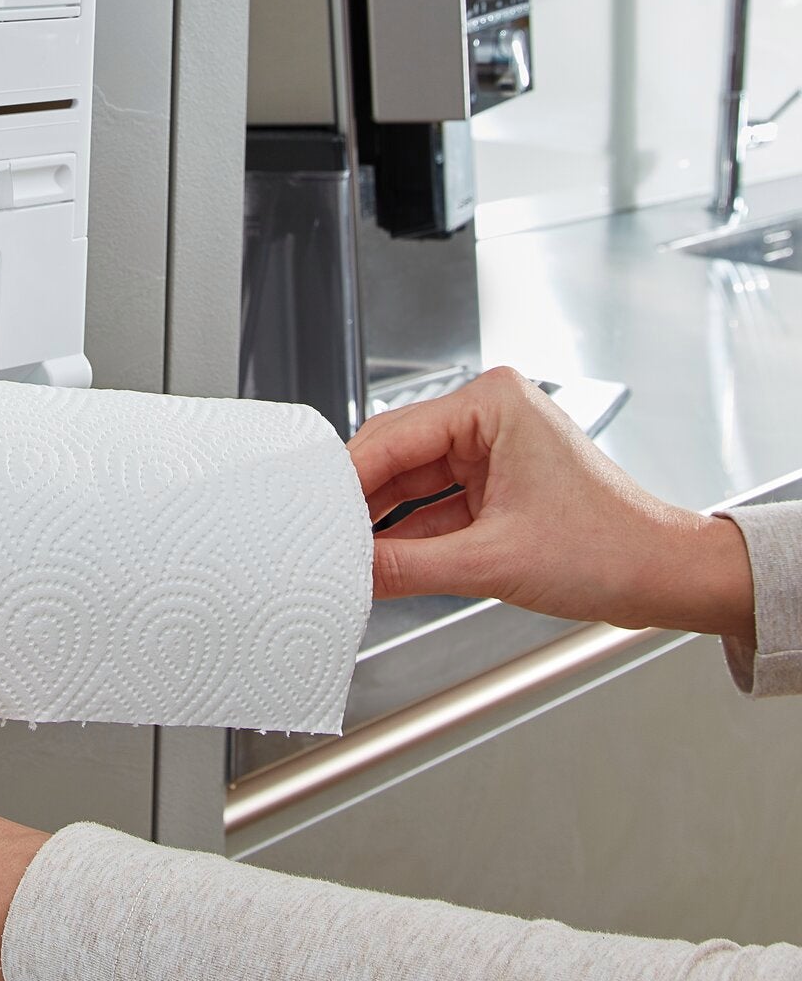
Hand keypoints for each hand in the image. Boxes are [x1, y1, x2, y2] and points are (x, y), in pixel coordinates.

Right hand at [353, 366, 753, 638]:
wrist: (669, 578)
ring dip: (382, 522)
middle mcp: (490, 415)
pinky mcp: (492, 482)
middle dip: (361, 503)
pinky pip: (432, 504)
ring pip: (409, 483)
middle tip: (321, 539)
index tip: (311, 514)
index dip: (348, 481)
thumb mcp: (494, 561)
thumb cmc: (615, 549)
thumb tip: (350, 570)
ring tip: (347, 554)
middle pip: (395, 456)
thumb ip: (408, 566)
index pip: (393, 436)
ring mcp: (490, 448)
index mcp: (494, 402)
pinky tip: (380, 559)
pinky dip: (409, 534)